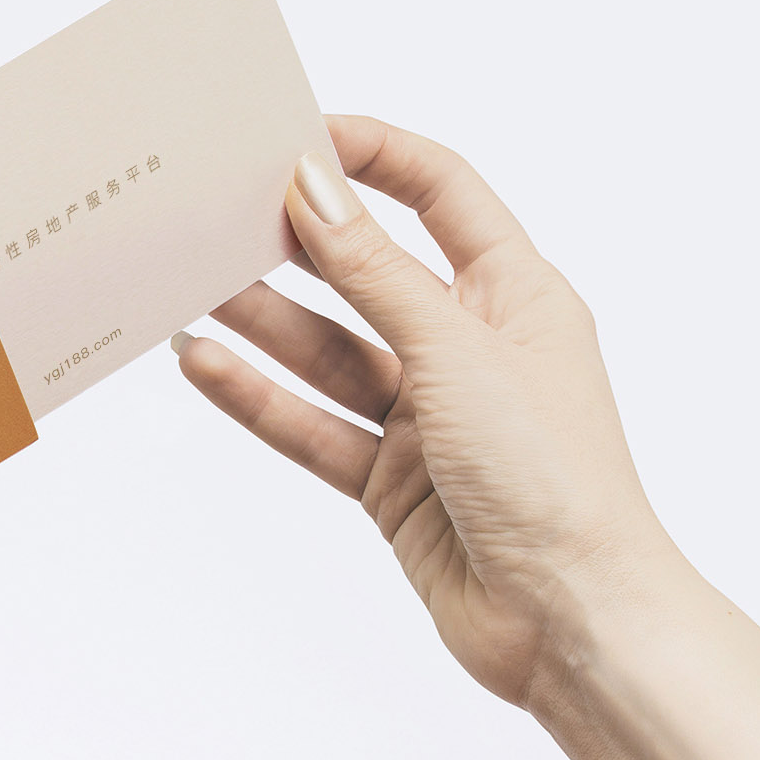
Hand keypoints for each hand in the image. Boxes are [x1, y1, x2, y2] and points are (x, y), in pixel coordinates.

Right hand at [174, 114, 681, 706]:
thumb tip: (314, 190)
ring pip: (327, 352)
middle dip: (298, 242)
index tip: (298, 137)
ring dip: (262, 321)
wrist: (568, 621)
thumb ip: (376, 272)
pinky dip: (258, 397)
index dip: (374, 156)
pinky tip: (206, 364)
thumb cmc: (554, 479)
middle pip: (368, 273)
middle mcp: (468, 349)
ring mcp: (425, 416)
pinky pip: (310, 422)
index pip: (441, 193)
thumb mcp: (457, 352)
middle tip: (222, 211)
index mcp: (515, 296)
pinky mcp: (388, 478)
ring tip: (190, 285)